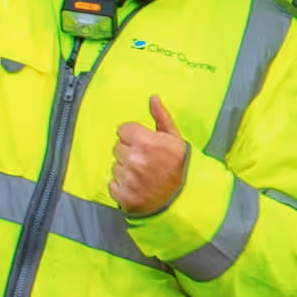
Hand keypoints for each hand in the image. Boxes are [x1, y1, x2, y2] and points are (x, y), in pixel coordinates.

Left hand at [108, 90, 189, 215]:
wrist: (183, 198)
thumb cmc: (179, 167)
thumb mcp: (175, 139)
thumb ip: (161, 118)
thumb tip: (153, 98)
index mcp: (146, 142)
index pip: (123, 130)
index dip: (133, 136)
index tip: (143, 144)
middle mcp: (134, 159)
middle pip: (118, 147)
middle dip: (129, 152)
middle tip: (144, 161)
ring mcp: (127, 178)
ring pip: (115, 166)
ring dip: (125, 169)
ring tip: (142, 175)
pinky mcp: (123, 195)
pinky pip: (112, 183)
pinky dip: (122, 186)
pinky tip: (136, 185)